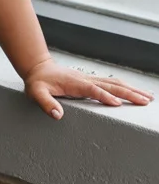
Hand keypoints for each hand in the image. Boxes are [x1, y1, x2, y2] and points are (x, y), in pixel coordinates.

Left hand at [23, 59, 154, 120]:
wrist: (39, 68)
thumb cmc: (37, 82)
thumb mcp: (36, 93)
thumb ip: (46, 103)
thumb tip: (57, 115)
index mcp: (75, 84)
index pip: (93, 90)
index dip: (105, 96)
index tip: (118, 104)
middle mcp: (86, 80)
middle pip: (111, 85)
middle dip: (129, 93)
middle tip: (145, 101)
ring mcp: (90, 79)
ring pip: (115, 83)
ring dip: (132, 89)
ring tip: (148, 97)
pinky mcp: (91, 81)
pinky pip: (112, 83)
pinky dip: (125, 87)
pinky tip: (134, 92)